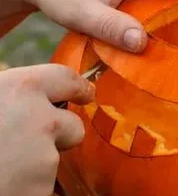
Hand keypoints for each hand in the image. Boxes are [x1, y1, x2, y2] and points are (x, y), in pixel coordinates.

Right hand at [0, 65, 94, 195]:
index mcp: (21, 88)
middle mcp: (39, 118)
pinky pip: (43, 187)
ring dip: (38, 166)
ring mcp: (44, 156)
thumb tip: (32, 96)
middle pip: (74, 125)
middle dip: (62, 135)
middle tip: (35, 144)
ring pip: (55, 160)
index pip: (66, 78)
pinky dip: (29, 189)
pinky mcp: (40, 190)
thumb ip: (11, 97)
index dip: (78, 87)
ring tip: (3, 169)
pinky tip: (4, 185)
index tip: (85, 93)